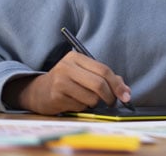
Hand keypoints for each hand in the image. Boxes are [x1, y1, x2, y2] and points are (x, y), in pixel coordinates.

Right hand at [2, 51, 131, 114]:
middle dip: (110, 96)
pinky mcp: (56, 97)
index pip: (103, 70)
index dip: (118, 84)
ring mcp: (60, 81)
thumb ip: (105, 78)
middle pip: (99, 84)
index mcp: (76, 57)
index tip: (126, 95)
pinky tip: (73, 102)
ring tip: (85, 100)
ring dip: (94, 103)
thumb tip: (126, 92)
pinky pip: (80, 106)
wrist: (38, 91)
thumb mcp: (84, 73)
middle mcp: (67, 66)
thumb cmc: (67, 81)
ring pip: (91, 97)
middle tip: (111, 103)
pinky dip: (82, 108)